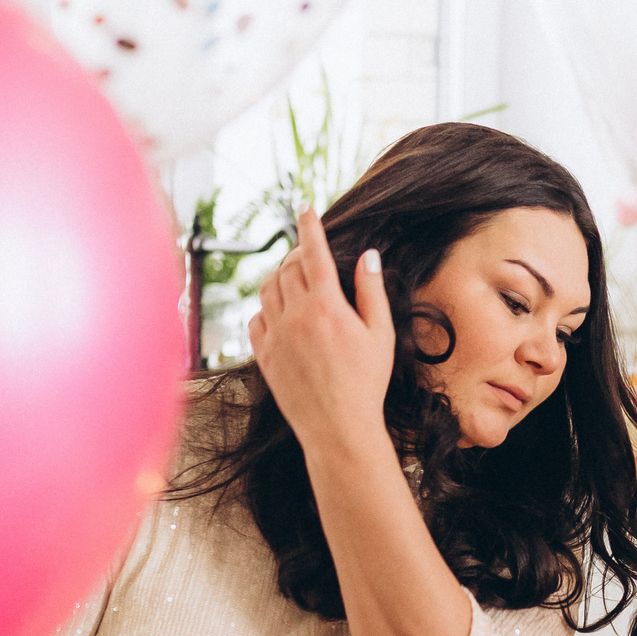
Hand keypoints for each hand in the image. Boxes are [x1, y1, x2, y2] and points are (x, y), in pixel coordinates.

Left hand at [249, 208, 395, 459]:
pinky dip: (266, 308)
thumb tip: (367, 256)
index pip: (313, 253)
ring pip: (266, 289)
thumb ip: (371, 291)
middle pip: (287, 267)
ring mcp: (275, 335)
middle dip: (296, 253)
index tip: (304, 207)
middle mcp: (295, 316)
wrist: (338, 428)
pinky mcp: (263, 355)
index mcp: (327, 306)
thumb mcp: (381, 335)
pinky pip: (255, 319)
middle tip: (308, 254)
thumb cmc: (367, 383)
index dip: (309, 226)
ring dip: (278, 277)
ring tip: (293, 280)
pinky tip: (280, 314)